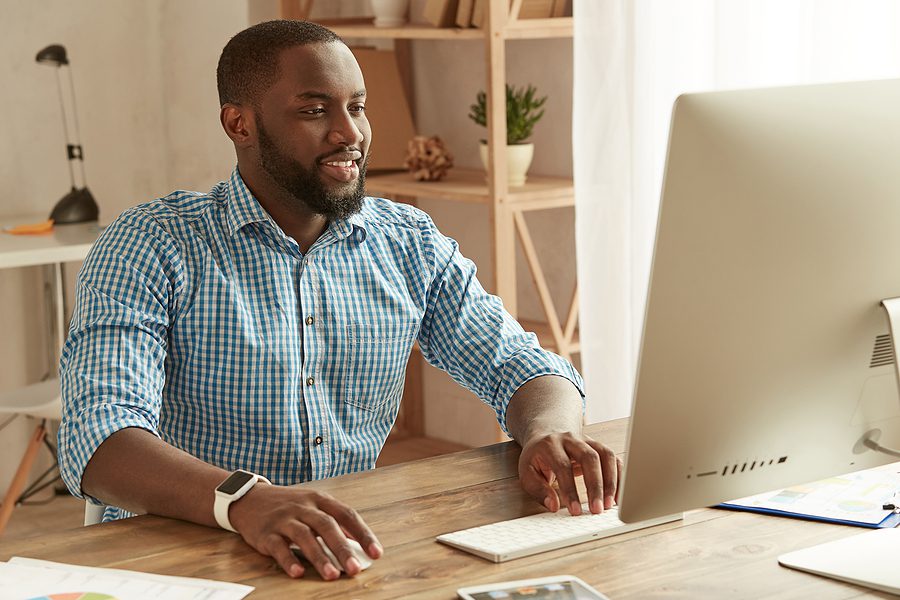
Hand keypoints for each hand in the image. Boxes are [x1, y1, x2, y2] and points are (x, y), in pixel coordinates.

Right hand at [228, 484, 381, 579]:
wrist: (249, 498)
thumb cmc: (288, 505)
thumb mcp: (313, 505)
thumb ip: (335, 520)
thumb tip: (358, 541)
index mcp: (320, 499)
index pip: (347, 514)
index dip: (363, 534)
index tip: (376, 553)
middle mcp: (304, 507)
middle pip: (327, 526)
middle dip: (342, 548)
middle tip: (355, 569)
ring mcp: (284, 519)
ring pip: (304, 536)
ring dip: (319, 557)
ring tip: (332, 575)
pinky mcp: (266, 533)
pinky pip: (278, 547)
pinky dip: (289, 560)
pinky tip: (298, 572)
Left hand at [518, 431, 621, 515]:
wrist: (545, 436)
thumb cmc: (537, 458)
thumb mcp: (527, 473)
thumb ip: (538, 489)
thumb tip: (553, 506)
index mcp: (550, 444)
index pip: (563, 466)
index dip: (570, 489)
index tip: (575, 510)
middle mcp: (571, 439)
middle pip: (589, 458)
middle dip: (596, 486)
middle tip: (597, 509)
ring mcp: (587, 440)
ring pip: (606, 455)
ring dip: (611, 482)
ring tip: (610, 505)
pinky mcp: (599, 446)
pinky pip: (614, 459)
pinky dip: (620, 478)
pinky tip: (618, 497)